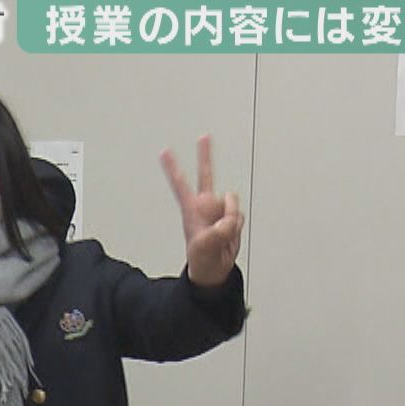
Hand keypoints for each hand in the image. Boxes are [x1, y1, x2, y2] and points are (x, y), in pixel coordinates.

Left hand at [162, 135, 243, 287]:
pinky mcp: (232, 217)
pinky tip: (229, 235)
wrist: (214, 268)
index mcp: (191, 209)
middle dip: (205, 156)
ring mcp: (219, 210)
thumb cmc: (202, 258)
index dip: (173, 169)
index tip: (164, 151)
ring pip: (232, 201)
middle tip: (204, 137)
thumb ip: (218, 230)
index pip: (180, 185)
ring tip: (221, 234)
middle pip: (206, 175)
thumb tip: (230, 218)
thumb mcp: (204, 247)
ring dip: (230, 217)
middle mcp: (206, 205)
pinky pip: (240, 215)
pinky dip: (237, 225)